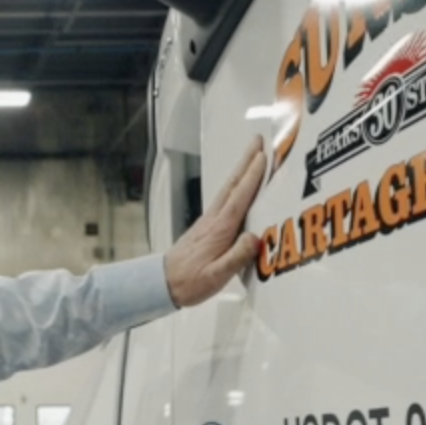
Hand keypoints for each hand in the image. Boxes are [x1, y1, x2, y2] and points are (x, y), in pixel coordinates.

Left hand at [164, 142, 267, 307]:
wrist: (163, 284)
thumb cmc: (190, 282)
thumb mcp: (216, 276)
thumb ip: (236, 258)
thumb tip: (254, 238)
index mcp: (219, 231)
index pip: (239, 198)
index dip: (252, 177)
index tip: (263, 157)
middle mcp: (214, 220)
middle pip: (233, 185)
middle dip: (246, 162)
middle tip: (258, 140)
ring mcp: (208, 221)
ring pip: (228, 190)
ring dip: (241, 170)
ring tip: (253, 155)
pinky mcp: (206, 226)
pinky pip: (225, 199)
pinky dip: (235, 186)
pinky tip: (239, 186)